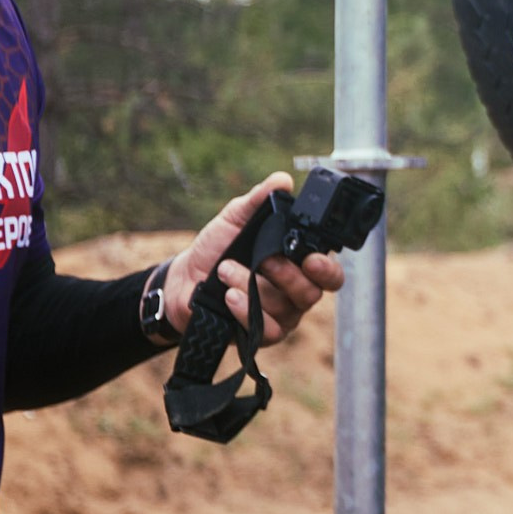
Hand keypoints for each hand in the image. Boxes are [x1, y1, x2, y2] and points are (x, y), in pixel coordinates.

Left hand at [161, 172, 347, 346]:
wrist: (183, 279)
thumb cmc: (215, 249)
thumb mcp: (235, 219)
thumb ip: (258, 201)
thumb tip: (281, 180)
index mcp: (298, 264)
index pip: (329, 273)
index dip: (327, 269)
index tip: (311, 259)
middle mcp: (295, 292)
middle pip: (312, 292)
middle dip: (288, 276)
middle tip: (264, 261)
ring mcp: (280, 315)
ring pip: (284, 308)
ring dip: (253, 287)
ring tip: (225, 270)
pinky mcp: (260, 333)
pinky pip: (266, 330)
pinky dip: (247, 312)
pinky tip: (230, 297)